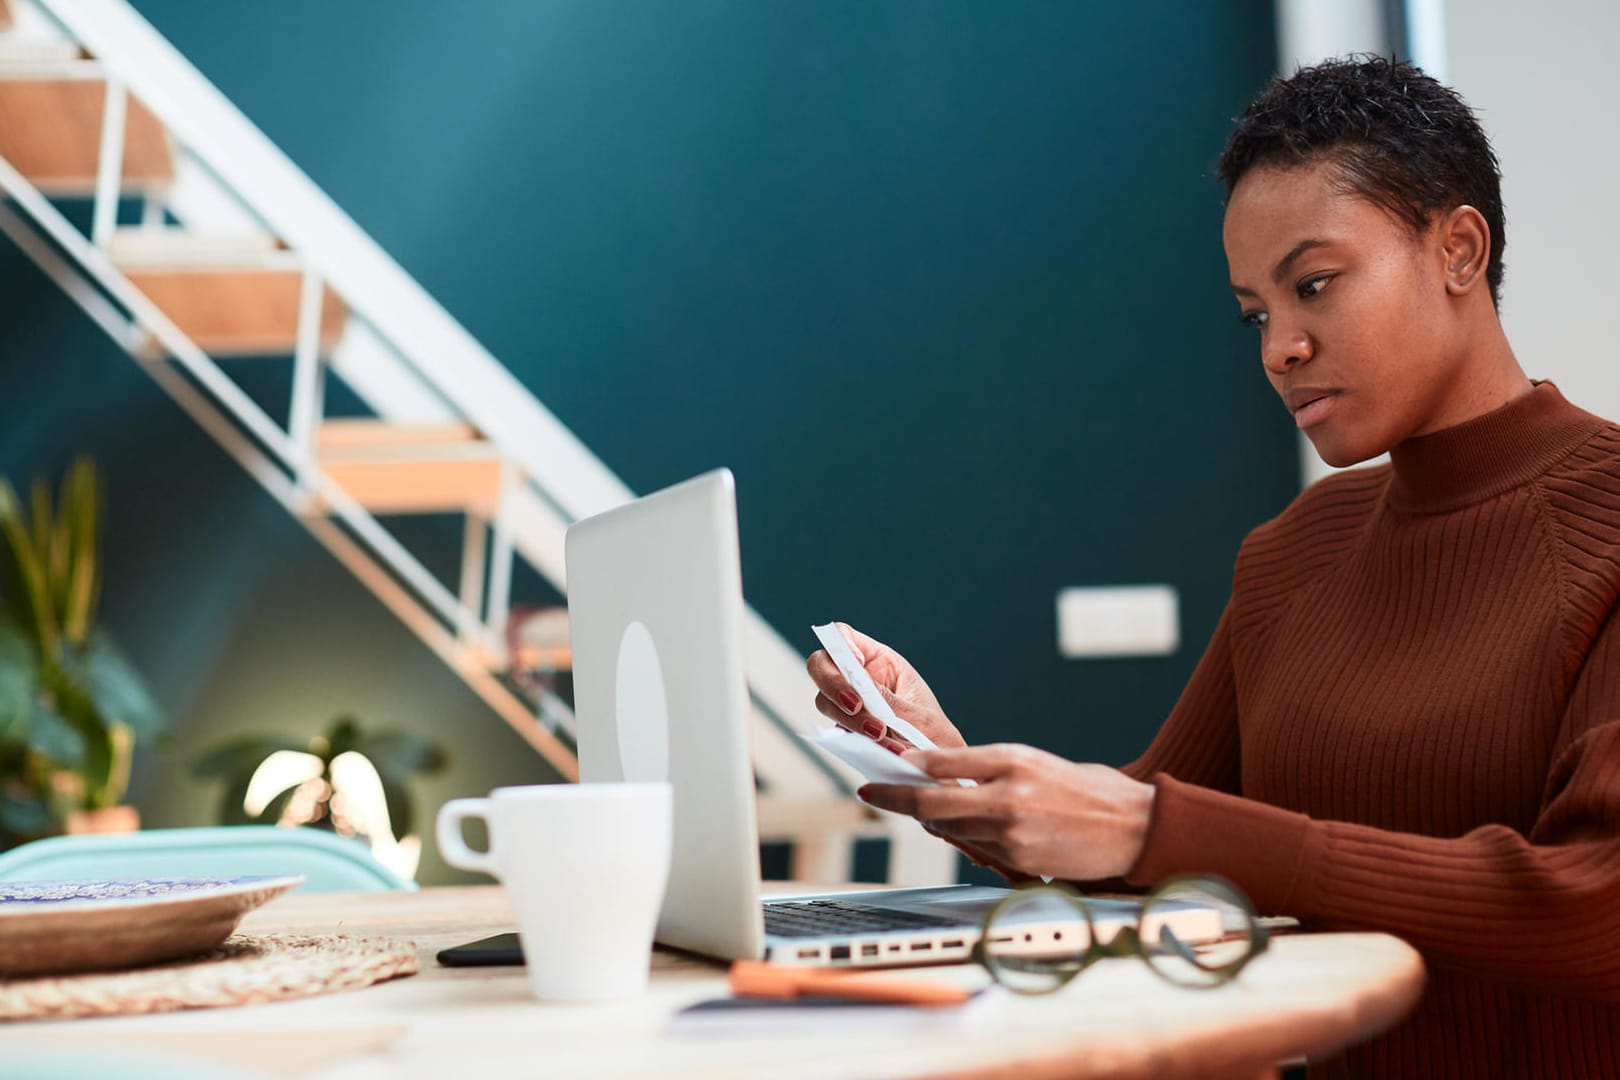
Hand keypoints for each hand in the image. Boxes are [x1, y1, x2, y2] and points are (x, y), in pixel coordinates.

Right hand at [806, 623, 965, 752]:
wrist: (936, 768)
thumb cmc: (933, 734)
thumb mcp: (919, 714)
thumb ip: (889, 702)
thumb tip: (859, 691)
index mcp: (878, 661)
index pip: (843, 637)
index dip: (841, 643)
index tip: (857, 662)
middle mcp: (856, 680)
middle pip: (821, 667)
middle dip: (835, 686)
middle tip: (857, 706)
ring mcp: (846, 706)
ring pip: (824, 702)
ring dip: (848, 718)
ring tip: (880, 734)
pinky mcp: (843, 731)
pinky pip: (833, 732)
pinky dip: (852, 740)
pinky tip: (879, 748)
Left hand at [857, 744, 1155, 881]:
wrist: (1132, 828)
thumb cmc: (1084, 791)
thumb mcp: (1032, 762)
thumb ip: (985, 767)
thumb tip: (937, 771)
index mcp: (1011, 760)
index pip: (941, 764)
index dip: (904, 770)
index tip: (881, 770)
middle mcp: (1007, 795)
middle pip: (932, 801)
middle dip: (897, 799)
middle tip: (874, 793)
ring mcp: (1010, 832)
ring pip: (949, 828)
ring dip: (931, 820)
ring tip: (922, 809)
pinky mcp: (1017, 861)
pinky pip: (975, 849)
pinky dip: (963, 839)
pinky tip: (963, 829)